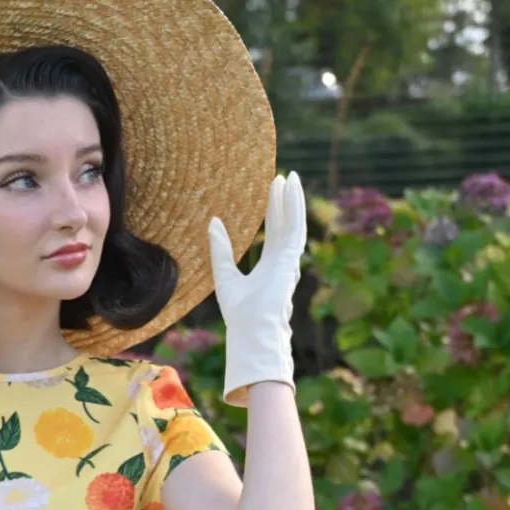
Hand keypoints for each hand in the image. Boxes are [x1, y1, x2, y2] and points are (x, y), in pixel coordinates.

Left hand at [208, 170, 306, 406]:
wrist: (251, 332)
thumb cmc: (239, 314)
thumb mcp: (224, 276)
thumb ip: (221, 250)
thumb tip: (214, 222)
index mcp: (270, 267)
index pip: (275, 233)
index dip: (275, 211)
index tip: (273, 191)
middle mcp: (282, 262)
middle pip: (286, 224)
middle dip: (285, 201)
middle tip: (284, 177)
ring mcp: (289, 261)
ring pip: (294, 223)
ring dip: (293, 200)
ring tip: (290, 178)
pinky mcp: (290, 261)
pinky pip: (295, 228)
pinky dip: (295, 209)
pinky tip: (292, 190)